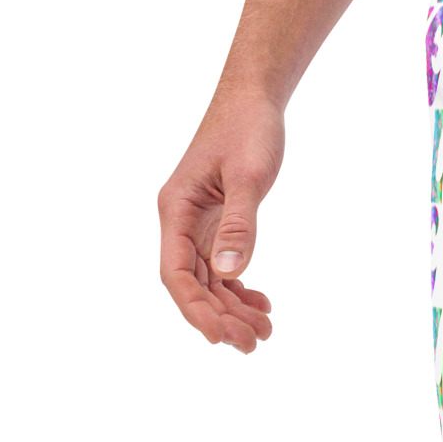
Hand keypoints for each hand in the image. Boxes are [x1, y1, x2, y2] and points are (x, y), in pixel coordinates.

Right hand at [158, 93, 283, 352]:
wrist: (253, 98)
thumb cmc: (248, 128)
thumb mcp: (249, 177)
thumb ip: (239, 224)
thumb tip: (231, 272)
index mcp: (176, 209)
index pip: (176, 274)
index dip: (194, 310)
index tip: (219, 338)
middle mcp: (180, 221)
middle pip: (192, 285)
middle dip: (219, 318)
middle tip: (256, 343)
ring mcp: (196, 224)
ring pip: (208, 281)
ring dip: (232, 309)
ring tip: (266, 330)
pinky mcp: (215, 223)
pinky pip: (220, 267)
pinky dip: (238, 289)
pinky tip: (263, 302)